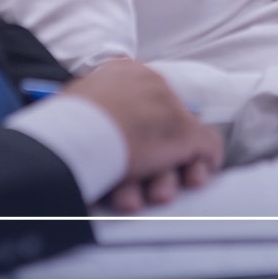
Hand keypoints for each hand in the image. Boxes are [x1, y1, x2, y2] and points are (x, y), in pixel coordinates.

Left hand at [62, 59, 223, 211]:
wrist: (79, 139)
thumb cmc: (133, 127)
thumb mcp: (186, 133)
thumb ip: (205, 140)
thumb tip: (210, 152)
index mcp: (142, 76)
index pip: (177, 116)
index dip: (189, 153)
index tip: (192, 178)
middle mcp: (114, 88)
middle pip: (150, 140)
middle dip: (161, 175)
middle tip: (161, 195)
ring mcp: (89, 110)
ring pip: (122, 154)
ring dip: (134, 186)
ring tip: (130, 202)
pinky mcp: (67, 135)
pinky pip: (96, 160)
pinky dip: (106, 180)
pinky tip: (108, 195)